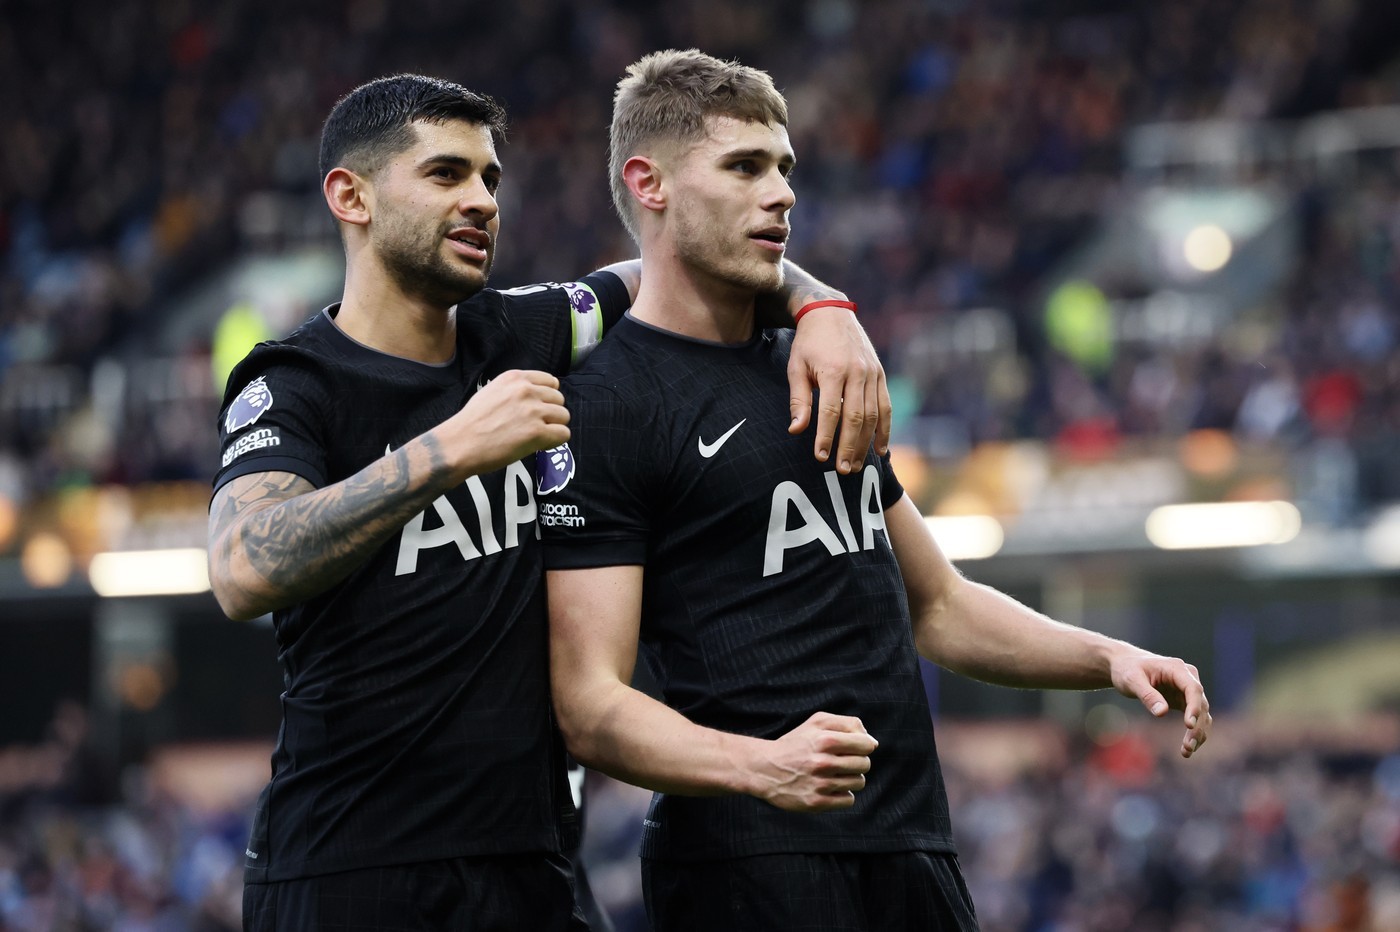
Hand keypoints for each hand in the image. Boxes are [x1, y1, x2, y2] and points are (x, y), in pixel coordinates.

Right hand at [443, 370, 570, 476]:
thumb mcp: (492, 391)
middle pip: (559, 399)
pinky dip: (555, 441)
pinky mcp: (537, 433)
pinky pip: (563, 434)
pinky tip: (540, 444)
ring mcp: (533, 411)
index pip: (551, 381)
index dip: (547, 398)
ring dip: (554, 427)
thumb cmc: (472, 422)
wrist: (460, 443)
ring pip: (564, 416)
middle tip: (535, 426)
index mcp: (515, 378)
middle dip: (550, 413)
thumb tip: (537, 396)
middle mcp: (526, 390)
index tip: (538, 409)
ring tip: (536, 436)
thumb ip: (515, 390)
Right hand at [749, 711, 877, 810]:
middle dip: (857, 762)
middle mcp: (823, 762)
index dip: (864, 746)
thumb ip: (847, 724)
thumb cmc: (795, 743)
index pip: (866, 745)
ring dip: (850, 778)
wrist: (765, 768)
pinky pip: (849, 800)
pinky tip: (830, 787)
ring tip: (834, 774)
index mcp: (825, 739)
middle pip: (865, 764)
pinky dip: (843, 794)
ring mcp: (820, 784)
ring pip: (859, 782)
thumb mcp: (816, 722)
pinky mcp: (817, 802)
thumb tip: (872, 742)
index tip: (854, 748)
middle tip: (841, 762)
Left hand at [787, 308, 891, 473]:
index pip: (831, 411)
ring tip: (857, 465)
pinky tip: (880, 449)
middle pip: (856, 417)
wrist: (831, 313)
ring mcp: (872, 373)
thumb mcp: (796, 367)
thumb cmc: (809, 343)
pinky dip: (885, 429)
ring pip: (874, 415)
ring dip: (866, 443)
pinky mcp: (880, 374)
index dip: (826, 436)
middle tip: (842, 470)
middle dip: (849, 446)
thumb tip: (796, 430)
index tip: (820, 457)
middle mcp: (857, 372)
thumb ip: (798, 400)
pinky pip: (886, 406)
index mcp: (833, 371)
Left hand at [1111, 650, 1211, 758]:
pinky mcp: (1185, 701)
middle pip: (1201, 704)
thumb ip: (1147, 695)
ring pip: (1202, 714)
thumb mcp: (1132, 680)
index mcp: (1177, 668)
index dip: (1194, 707)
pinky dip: (1194, 733)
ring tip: (1187, 752)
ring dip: (1198, 733)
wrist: (1125, 665)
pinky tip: (1187, 749)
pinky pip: (1195, 718)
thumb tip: (1162, 713)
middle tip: (1188, 747)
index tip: (1189, 725)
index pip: (1193, 689)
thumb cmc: (1127, 669)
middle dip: (1197, 727)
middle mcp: (1188, 678)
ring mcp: (1188, 690)